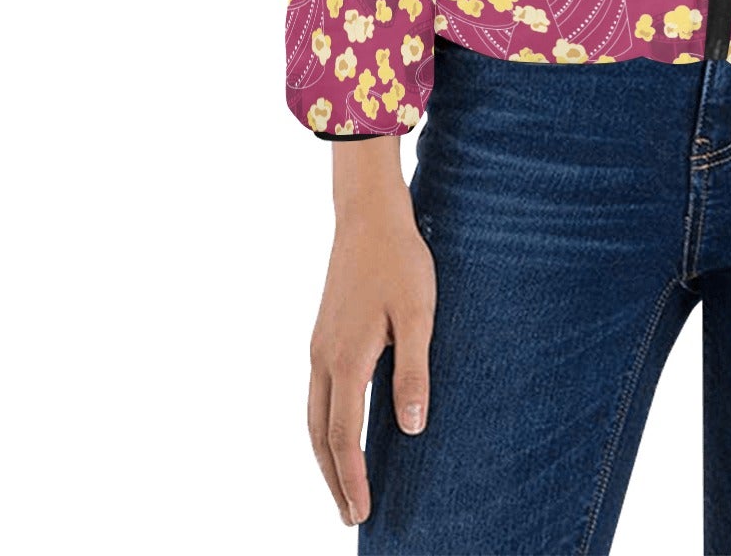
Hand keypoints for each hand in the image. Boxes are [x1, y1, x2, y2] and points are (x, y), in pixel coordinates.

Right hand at [308, 141, 435, 526]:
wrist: (368, 215)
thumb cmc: (400, 261)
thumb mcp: (417, 314)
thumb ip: (413, 371)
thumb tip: (411, 427)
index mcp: (345, 360)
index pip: (343, 438)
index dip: (351, 479)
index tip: (361, 512)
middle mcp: (323, 359)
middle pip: (319, 435)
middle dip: (333, 479)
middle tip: (351, 514)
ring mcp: (318, 346)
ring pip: (313, 416)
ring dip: (325, 455)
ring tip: (343, 484)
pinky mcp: (323, 334)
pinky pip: (317, 394)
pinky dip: (325, 425)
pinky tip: (341, 428)